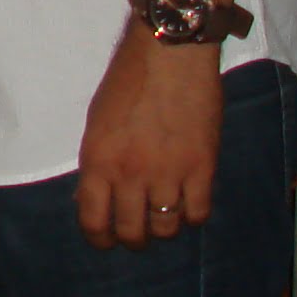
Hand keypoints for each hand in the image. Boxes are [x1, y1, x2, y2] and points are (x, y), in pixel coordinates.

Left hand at [75, 29, 222, 247]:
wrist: (169, 56)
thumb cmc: (126, 81)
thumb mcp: (96, 122)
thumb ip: (98, 162)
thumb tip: (96, 198)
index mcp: (98, 160)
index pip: (94, 220)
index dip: (99, 238)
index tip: (105, 240)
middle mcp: (131, 174)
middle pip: (133, 233)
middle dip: (132, 239)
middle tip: (136, 233)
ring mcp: (169, 174)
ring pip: (167, 229)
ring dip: (163, 228)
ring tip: (162, 216)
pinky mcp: (202, 169)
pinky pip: (198, 214)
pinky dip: (192, 215)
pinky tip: (187, 203)